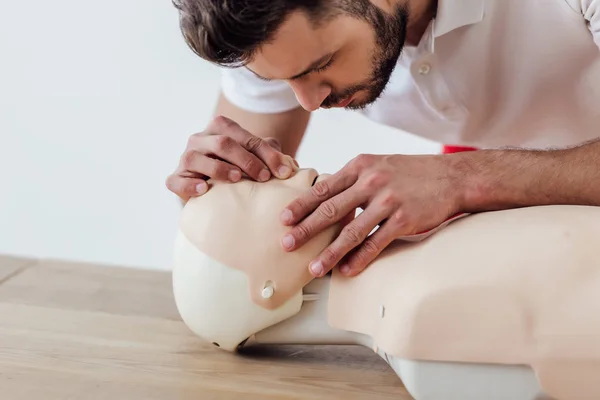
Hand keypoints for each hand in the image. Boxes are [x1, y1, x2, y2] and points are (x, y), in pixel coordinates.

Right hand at [166, 116, 297, 200]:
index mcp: (220, 128)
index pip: (245, 136)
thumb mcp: (255, 161)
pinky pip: (176, 180)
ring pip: (196, 158)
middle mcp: (200, 139)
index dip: (266, 153)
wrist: (213, 195)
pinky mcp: (175, 179)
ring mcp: (185, 158)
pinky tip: (204, 190)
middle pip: (223, 143)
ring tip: (237, 179)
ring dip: (218, 168)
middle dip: (247, 160)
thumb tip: (289, 164)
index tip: (283, 171)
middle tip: (264, 177)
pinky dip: (189, 185)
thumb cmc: (239, 172)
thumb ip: (270, 156)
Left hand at [279, 153, 464, 276]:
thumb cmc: (410, 172)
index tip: (283, 218)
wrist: (451, 176)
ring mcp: (388, 201)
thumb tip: (325, 197)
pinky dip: (360, 259)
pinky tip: (347, 271)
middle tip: (286, 243)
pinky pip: (376, 243)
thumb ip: (353, 179)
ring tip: (314, 268)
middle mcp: (371, 181)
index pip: (323, 188)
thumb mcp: (378, 165)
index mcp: (360, 166)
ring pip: (351, 231)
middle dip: (305, 229)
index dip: (301, 205)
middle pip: (331, 210)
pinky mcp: (404, 219)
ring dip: (330, 252)